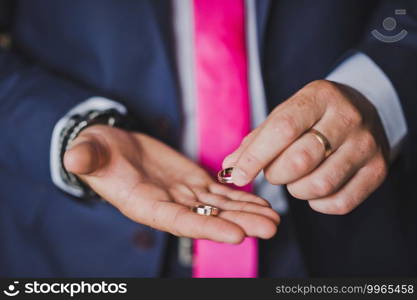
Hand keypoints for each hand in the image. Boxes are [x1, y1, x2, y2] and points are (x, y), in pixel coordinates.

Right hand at [64, 125, 278, 242]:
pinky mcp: (193, 181)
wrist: (112, 146)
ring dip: (247, 212)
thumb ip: (86, 158)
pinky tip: (260, 202)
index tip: (237, 235)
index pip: (178, 221)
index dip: (207, 228)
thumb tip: (75, 159)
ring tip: (274, 219)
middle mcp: (168, 204)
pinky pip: (219, 191)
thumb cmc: (97, 152)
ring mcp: (183, 194)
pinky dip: (240, 197)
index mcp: (145, 204)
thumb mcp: (89, 152)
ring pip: (219, 206)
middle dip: (240, 224)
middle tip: (270, 228)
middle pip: (207, 217)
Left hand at [223, 80, 388, 214]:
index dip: (256, 156)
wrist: (362, 111)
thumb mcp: (284, 115)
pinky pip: (339, 203)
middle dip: (276, 174)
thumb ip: (256, 140)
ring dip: (296, 190)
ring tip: (295, 178)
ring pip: (319, 185)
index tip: (237, 175)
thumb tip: (229, 168)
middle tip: (274, 172)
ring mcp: (366, 145)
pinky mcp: (377, 170)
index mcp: (319, 97)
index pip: (283, 128)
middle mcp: (347, 118)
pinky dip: (317, 203)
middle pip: (300, 160)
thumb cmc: (313, 116)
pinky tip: (313, 187)